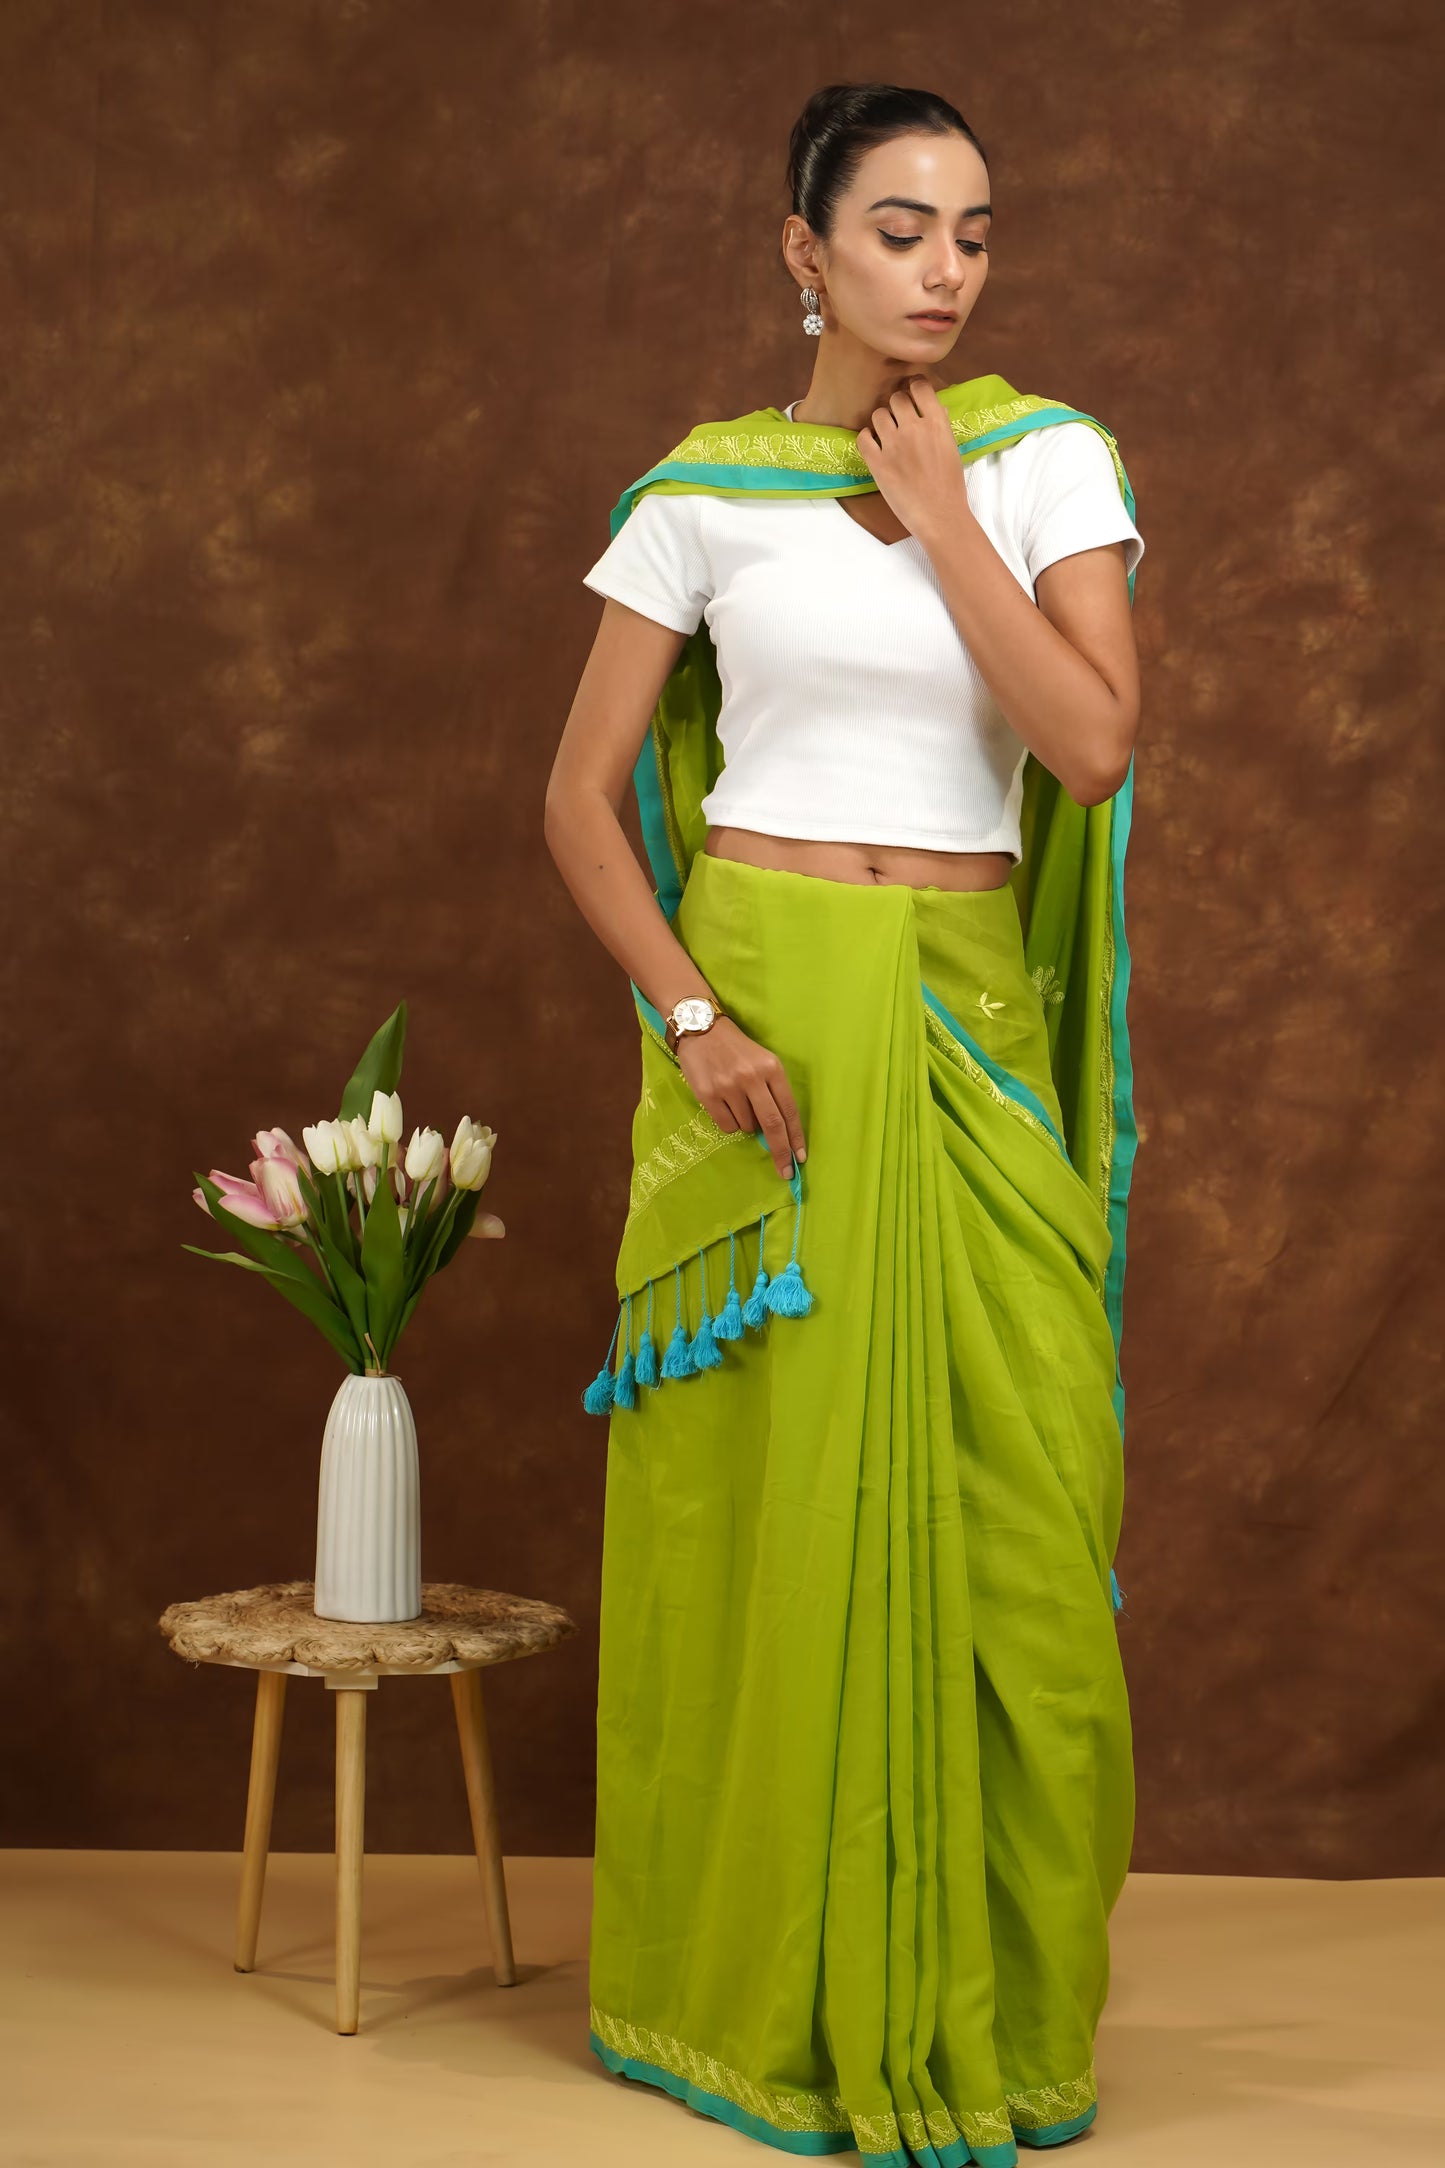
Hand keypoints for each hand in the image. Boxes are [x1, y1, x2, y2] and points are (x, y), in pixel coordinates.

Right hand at [676, 1018, 805, 1180]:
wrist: (701, 1027)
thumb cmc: (736, 1048)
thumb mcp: (762, 1061)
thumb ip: (772, 1091)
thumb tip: (776, 1131)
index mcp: (771, 1068)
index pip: (789, 1109)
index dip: (796, 1137)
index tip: (800, 1158)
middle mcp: (752, 1077)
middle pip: (772, 1124)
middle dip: (780, 1151)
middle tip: (785, 1171)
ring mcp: (729, 1086)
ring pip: (747, 1126)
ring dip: (747, 1124)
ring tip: (737, 1100)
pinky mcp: (708, 1094)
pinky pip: (727, 1125)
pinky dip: (729, 1122)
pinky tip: (724, 1103)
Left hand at [855, 376, 970, 544]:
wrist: (940, 516)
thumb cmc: (950, 486)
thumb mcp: (952, 449)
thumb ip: (941, 425)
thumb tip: (935, 407)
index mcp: (936, 423)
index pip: (920, 387)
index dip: (914, 388)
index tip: (913, 396)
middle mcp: (914, 428)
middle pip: (896, 398)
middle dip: (897, 406)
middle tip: (899, 420)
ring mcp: (893, 445)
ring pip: (878, 415)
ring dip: (881, 421)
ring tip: (886, 434)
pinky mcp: (877, 463)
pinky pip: (863, 437)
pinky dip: (866, 438)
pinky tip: (873, 444)